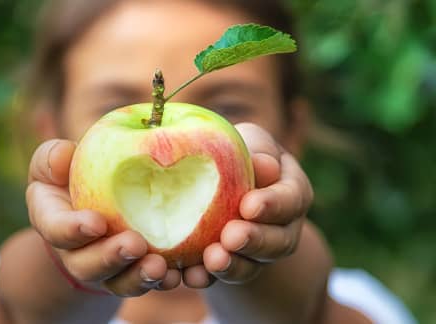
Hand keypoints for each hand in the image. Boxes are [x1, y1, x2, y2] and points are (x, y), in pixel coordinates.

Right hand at [26, 139, 180, 296]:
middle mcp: (75, 253)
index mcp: (53, 222)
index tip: (97, 223)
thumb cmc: (71, 176)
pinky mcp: (132, 273)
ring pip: (118, 282)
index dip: (73, 230)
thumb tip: (64, 154)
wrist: (92, 204)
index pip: (56, 230)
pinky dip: (164, 281)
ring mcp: (105, 268)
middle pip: (87, 265)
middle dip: (111, 258)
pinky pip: (146, 282)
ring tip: (160, 267)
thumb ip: (53, 158)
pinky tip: (178, 275)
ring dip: (139, 277)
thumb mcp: (55, 161)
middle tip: (135, 245)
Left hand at [181, 123, 313, 286]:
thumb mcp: (248, 141)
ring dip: (233, 265)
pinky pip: (223, 277)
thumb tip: (263, 166)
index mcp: (292, 190)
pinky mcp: (232, 266)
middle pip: (278, 241)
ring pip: (253, 265)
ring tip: (213, 259)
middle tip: (231, 237)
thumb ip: (256, 150)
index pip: (291, 199)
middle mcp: (283, 227)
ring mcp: (259, 252)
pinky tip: (191, 275)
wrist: (214, 179)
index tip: (249, 206)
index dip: (272, 204)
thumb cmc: (235, 152)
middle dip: (255, 240)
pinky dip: (207, 277)